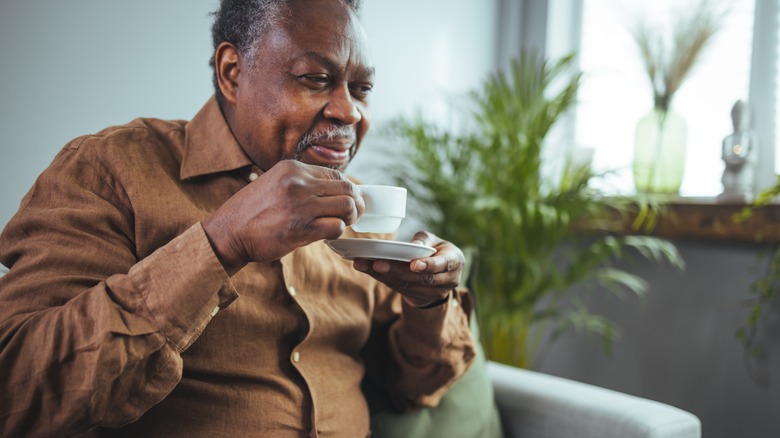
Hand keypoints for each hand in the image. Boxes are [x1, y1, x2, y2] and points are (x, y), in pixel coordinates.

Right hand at [202, 160, 363, 274]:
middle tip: (352, 215)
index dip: (346, 188)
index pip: (335, 173)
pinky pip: (337, 227)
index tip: (345, 200)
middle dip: (355, 203)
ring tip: (341, 224)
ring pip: (347, 206)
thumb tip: (333, 190)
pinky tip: (327, 235)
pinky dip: (337, 232)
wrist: (228, 233)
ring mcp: (301, 205)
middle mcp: (298, 183)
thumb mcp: (274, 183)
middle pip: (347, 188)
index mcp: (292, 168)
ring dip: (349, 218)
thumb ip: (301, 182)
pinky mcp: (302, 228)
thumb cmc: (251, 212)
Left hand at [352, 231, 463, 307]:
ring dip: (384, 275)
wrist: (439, 273)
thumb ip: (424, 240)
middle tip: (377, 263)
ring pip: (407, 285)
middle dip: (397, 271)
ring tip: (365, 264)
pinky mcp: (419, 298)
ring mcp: (434, 293)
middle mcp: (447, 280)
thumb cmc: (435, 250)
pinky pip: (399, 289)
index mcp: (454, 261)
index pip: (442, 265)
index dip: (428, 265)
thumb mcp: (434, 240)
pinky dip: (382, 278)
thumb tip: (414, 245)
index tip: (413, 265)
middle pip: (420, 278)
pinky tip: (367, 269)